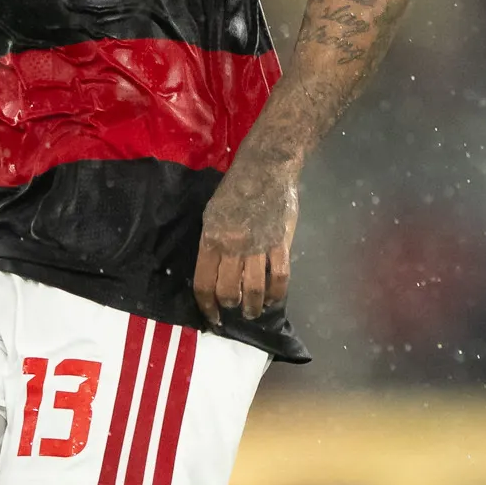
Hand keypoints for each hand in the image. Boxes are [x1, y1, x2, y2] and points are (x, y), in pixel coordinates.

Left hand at [192, 158, 297, 327]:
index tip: (212, 317)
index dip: (207, 306)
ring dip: (253, 306)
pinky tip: (274, 300)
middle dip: (230, 306)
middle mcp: (233, 247)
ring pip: (253, 289)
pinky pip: (279, 276)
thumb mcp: (211, 214)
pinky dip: (277, 293)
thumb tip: (214, 270)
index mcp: (211, 239)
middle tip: (233, 310)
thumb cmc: (235, 188)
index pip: (204, 283)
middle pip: (228, 291)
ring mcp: (258, 246)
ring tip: (253, 312)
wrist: (266, 168)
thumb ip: (212, 242)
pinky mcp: (281, 243)